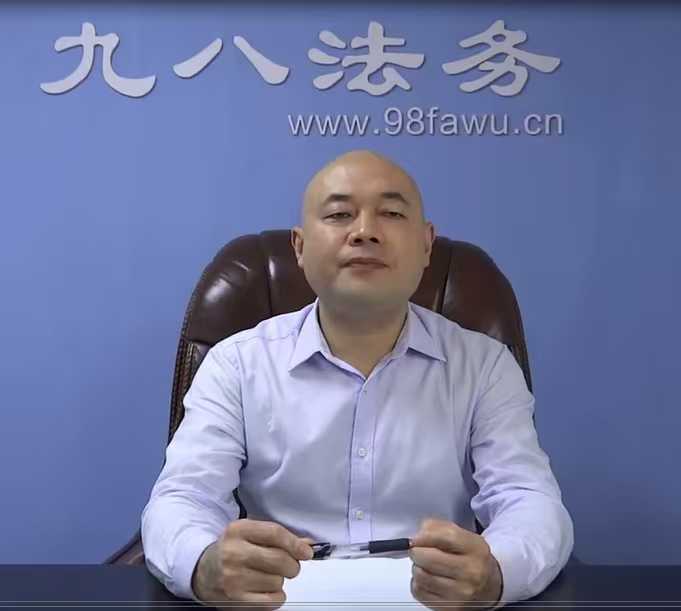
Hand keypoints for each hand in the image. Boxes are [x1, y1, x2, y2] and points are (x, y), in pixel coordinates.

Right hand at [191, 518, 313, 609]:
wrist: (204, 571)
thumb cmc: (234, 550)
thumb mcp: (250, 534)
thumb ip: (277, 536)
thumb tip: (307, 545)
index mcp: (238, 530)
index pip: (275, 533)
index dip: (295, 544)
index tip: (307, 552)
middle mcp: (234, 553)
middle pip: (280, 559)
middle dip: (292, 565)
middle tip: (289, 566)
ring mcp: (233, 578)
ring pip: (277, 581)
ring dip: (279, 580)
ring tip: (267, 576)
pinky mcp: (236, 600)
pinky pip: (272, 601)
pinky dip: (276, 597)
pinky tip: (266, 590)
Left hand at [409, 518, 502, 610]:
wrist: (488, 586)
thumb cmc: (470, 557)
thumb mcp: (462, 535)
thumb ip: (438, 528)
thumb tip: (417, 537)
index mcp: (475, 549)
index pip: (445, 537)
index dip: (424, 536)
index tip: (415, 538)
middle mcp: (471, 572)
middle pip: (428, 558)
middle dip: (416, 552)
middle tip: (418, 551)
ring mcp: (461, 592)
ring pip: (421, 575)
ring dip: (417, 568)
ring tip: (425, 566)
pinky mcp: (450, 607)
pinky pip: (419, 591)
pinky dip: (417, 584)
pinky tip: (428, 580)